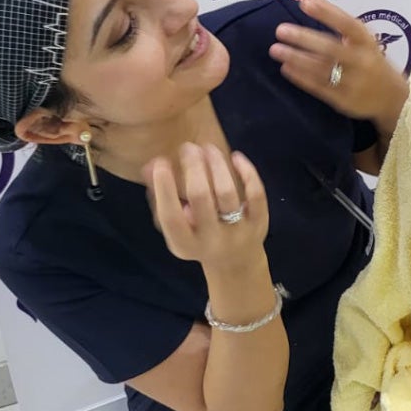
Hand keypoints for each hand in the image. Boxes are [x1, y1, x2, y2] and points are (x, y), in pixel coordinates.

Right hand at [145, 143, 268, 273]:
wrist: (234, 262)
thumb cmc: (197, 238)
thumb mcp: (177, 227)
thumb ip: (161, 199)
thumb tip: (150, 165)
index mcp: (185, 244)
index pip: (171, 216)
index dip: (164, 187)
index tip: (161, 162)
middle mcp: (212, 240)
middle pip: (201, 198)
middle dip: (193, 168)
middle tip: (188, 148)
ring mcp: (238, 232)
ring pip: (227, 193)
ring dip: (216, 165)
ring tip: (208, 147)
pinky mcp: (259, 223)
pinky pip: (256, 195)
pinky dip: (248, 173)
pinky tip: (236, 157)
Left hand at [269, 0, 407, 127]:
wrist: (392, 99)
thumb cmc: (372, 62)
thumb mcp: (365, 42)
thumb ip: (340, 23)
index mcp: (368, 44)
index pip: (348, 25)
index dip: (327, 13)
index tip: (305, 2)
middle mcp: (362, 62)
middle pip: (331, 49)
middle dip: (304, 39)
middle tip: (280, 30)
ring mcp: (353, 83)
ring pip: (322, 69)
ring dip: (297, 59)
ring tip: (276, 50)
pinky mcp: (344, 100)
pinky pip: (319, 87)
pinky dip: (301, 78)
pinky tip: (286, 68)